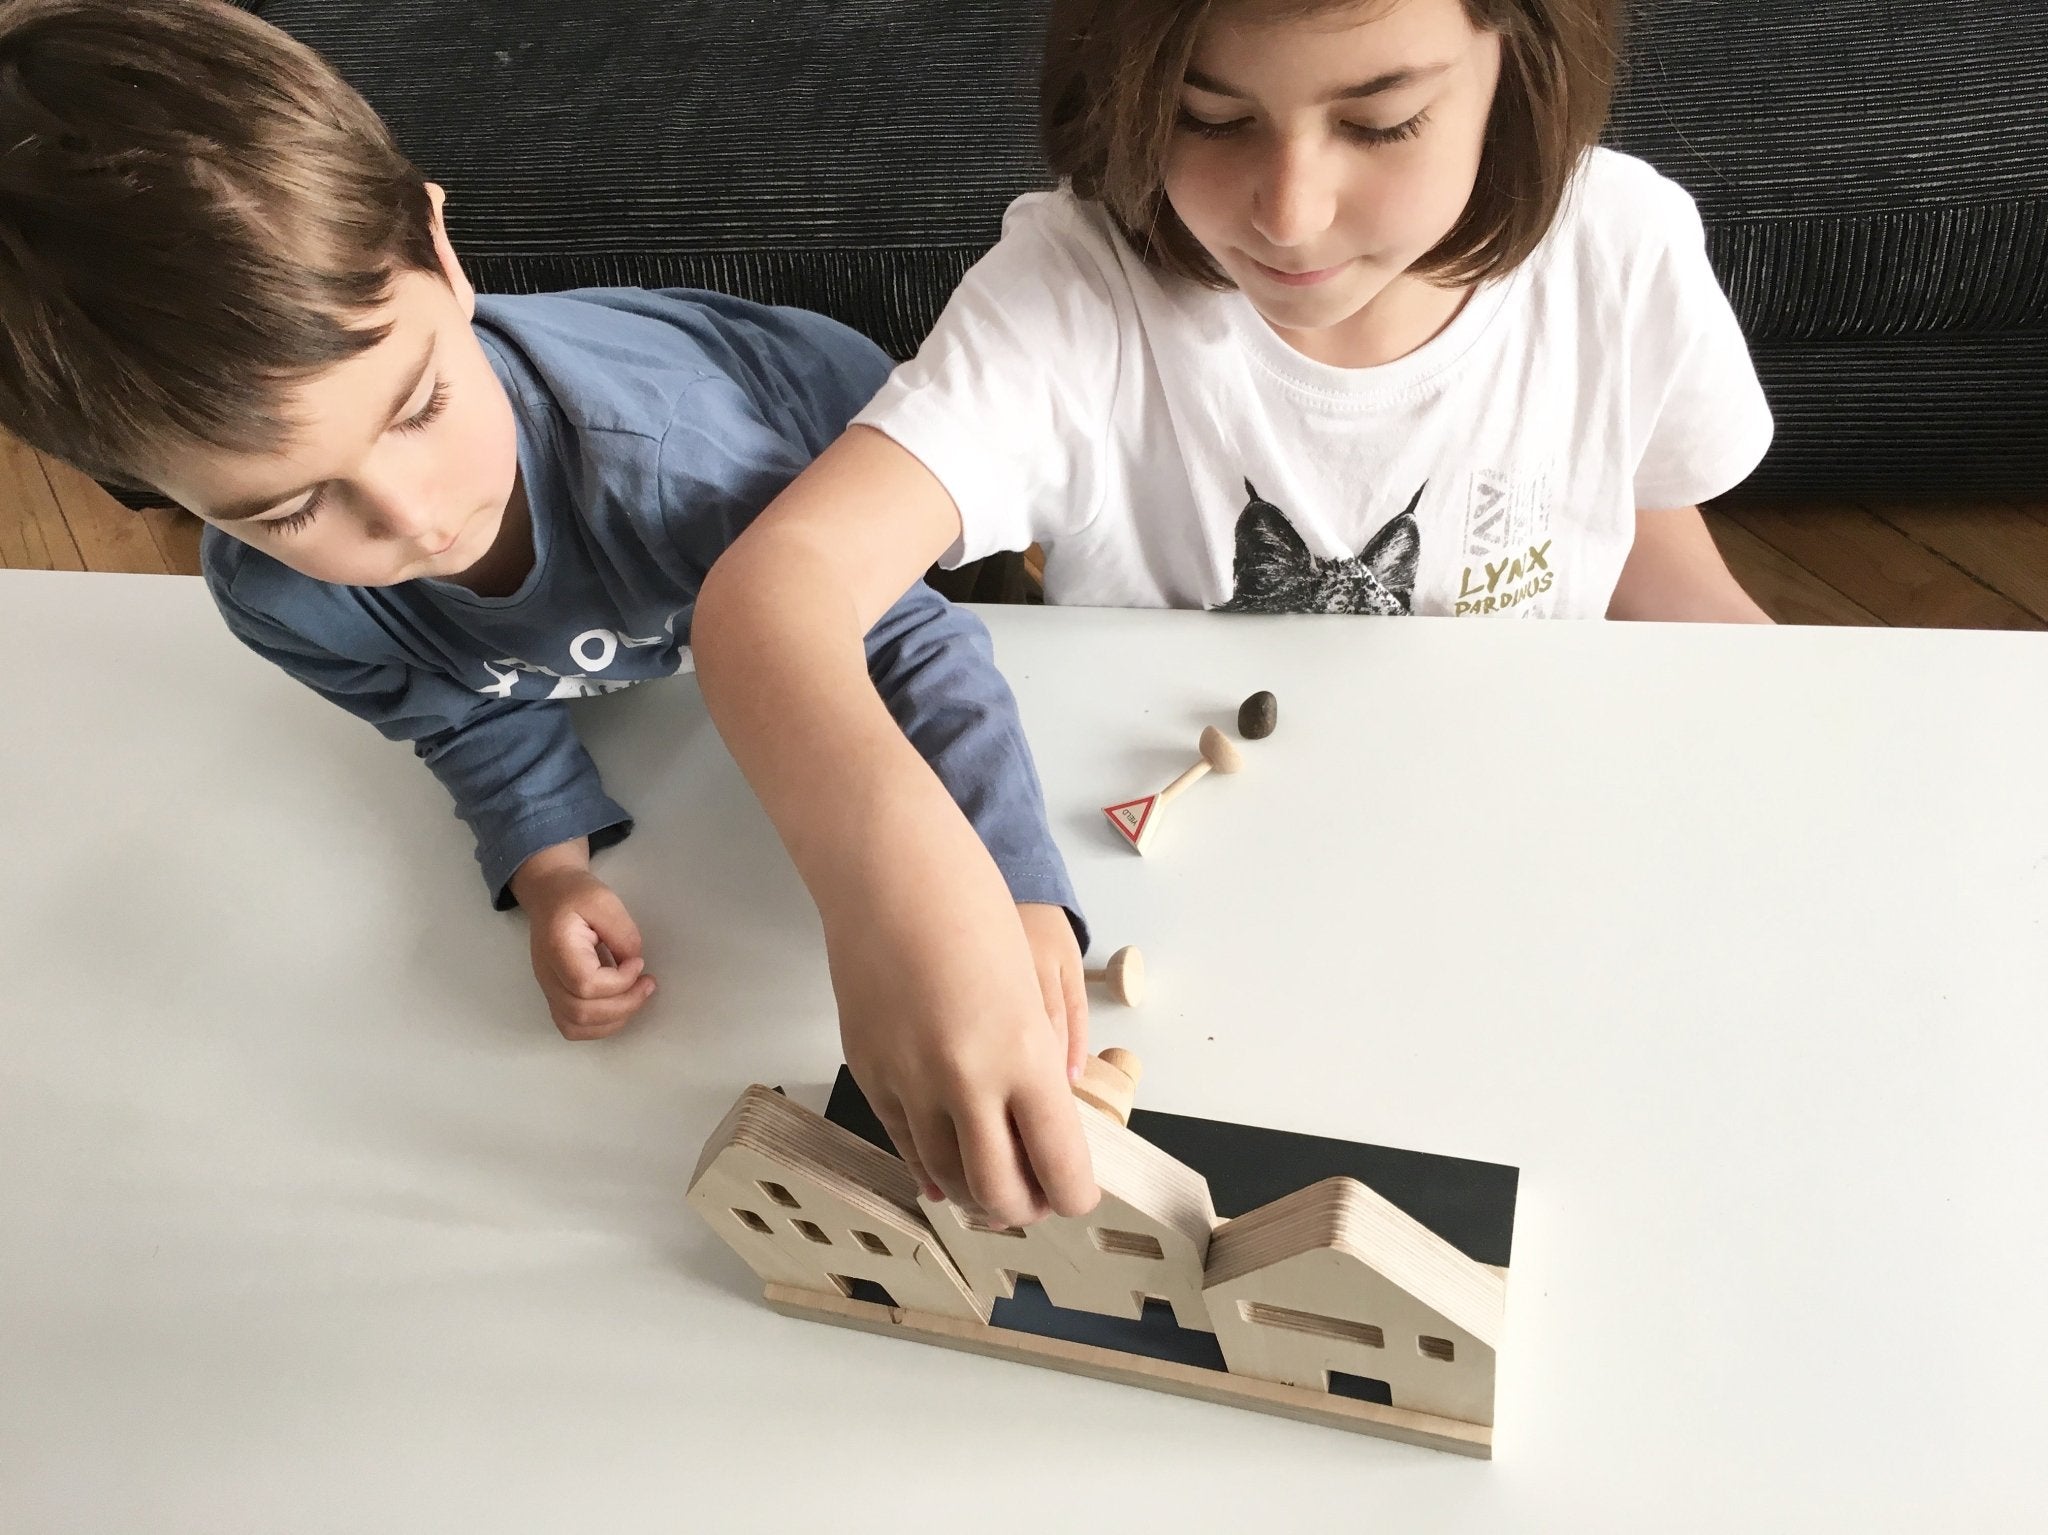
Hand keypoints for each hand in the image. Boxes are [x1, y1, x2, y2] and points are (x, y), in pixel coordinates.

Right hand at [511, 841, 655, 1040]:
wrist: (550, 896)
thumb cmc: (576, 895)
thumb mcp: (604, 901)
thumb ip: (622, 934)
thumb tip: (633, 966)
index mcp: (557, 947)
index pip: (585, 983)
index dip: (618, 982)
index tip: (638, 963)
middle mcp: (547, 974)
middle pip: (580, 1012)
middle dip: (623, 1005)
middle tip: (647, 984)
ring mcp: (548, 989)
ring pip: (575, 1026)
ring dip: (613, 1020)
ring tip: (636, 996)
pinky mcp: (556, 996)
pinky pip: (572, 1026)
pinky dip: (600, 1025)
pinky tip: (620, 1004)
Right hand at [827, 869, 1098, 1229]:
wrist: (888, 870)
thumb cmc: (973, 905)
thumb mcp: (1033, 980)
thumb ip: (1044, 1051)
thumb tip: (1052, 1107)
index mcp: (1025, 1054)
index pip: (1059, 1166)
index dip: (1072, 1194)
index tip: (1076, 1194)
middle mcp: (967, 1080)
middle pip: (1001, 1193)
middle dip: (1024, 1208)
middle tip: (1035, 1199)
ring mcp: (910, 1081)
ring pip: (946, 1177)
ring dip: (975, 1193)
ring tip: (993, 1191)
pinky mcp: (868, 1073)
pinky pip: (903, 1145)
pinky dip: (930, 1167)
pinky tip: (944, 1173)